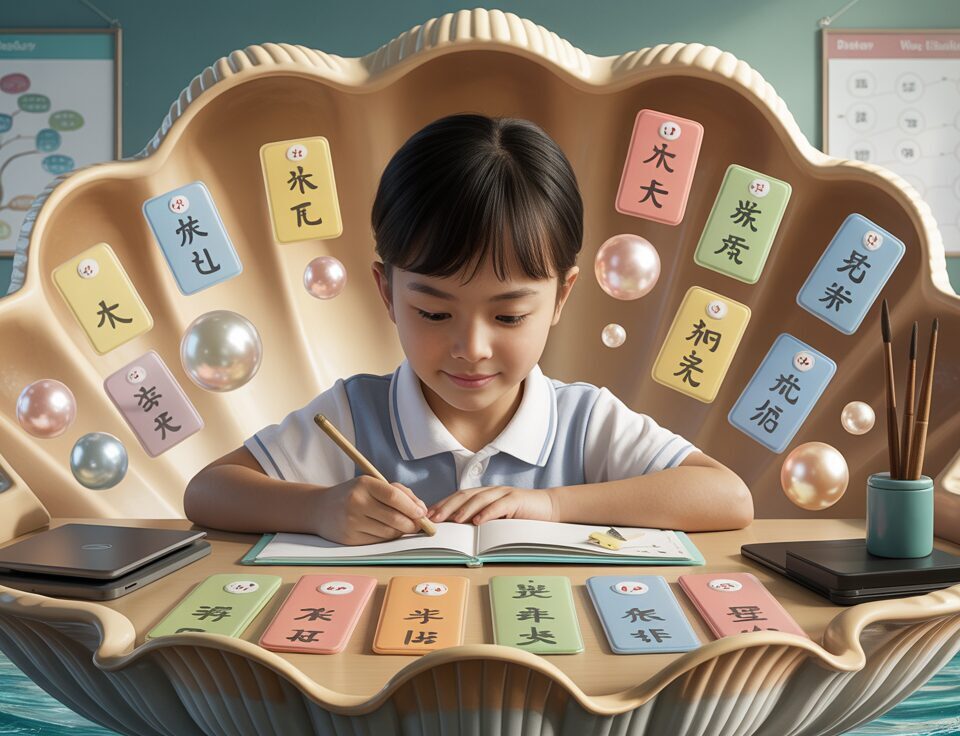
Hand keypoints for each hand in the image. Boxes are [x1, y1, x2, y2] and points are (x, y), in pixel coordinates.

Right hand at [315, 475, 427, 544]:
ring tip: (402, 526)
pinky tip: (386, 531)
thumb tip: (421, 510)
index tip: (422, 513)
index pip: (393, 496)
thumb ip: (399, 493)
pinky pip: (378, 542)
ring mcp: (351, 522)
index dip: (412, 507)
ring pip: (388, 533)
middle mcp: (356, 502)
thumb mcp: (373, 484)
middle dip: (412, 524)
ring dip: (401, 532)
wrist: (321, 509)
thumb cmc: (354, 494)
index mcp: (364, 484)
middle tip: (419, 524)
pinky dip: (388, 538)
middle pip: (394, 518)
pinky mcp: (350, 539)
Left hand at [427, 486, 556, 524]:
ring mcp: (503, 493)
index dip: (443, 505)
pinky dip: (488, 513)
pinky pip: (499, 506)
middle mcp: (491, 491)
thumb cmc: (521, 515)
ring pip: (480, 499)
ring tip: (453, 519)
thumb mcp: (497, 518)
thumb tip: (457, 530)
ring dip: (464, 509)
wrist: (548, 507)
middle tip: (434, 518)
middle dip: (447, 507)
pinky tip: (478, 521)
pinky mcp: (516, 500)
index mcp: (484, 495)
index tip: (428, 515)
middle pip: (464, 495)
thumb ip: (480, 519)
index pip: (458, 497)